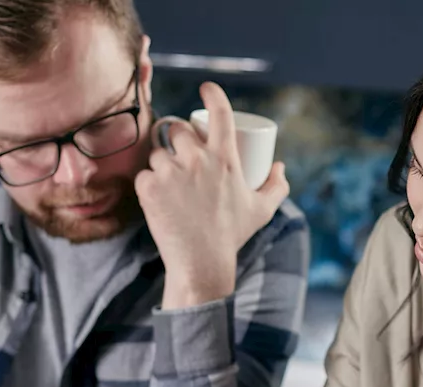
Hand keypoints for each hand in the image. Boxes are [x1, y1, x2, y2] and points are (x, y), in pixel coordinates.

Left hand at [136, 81, 289, 307]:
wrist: (201, 263)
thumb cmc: (232, 236)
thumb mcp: (261, 210)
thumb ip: (276, 186)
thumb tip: (279, 166)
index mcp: (225, 159)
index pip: (220, 113)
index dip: (213, 94)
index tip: (206, 88)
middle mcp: (197, 160)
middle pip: (179, 130)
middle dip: (178, 139)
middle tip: (181, 158)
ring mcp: (171, 173)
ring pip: (158, 153)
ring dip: (162, 163)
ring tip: (170, 184)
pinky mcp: (149, 188)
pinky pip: (144, 175)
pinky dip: (148, 184)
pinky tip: (156, 197)